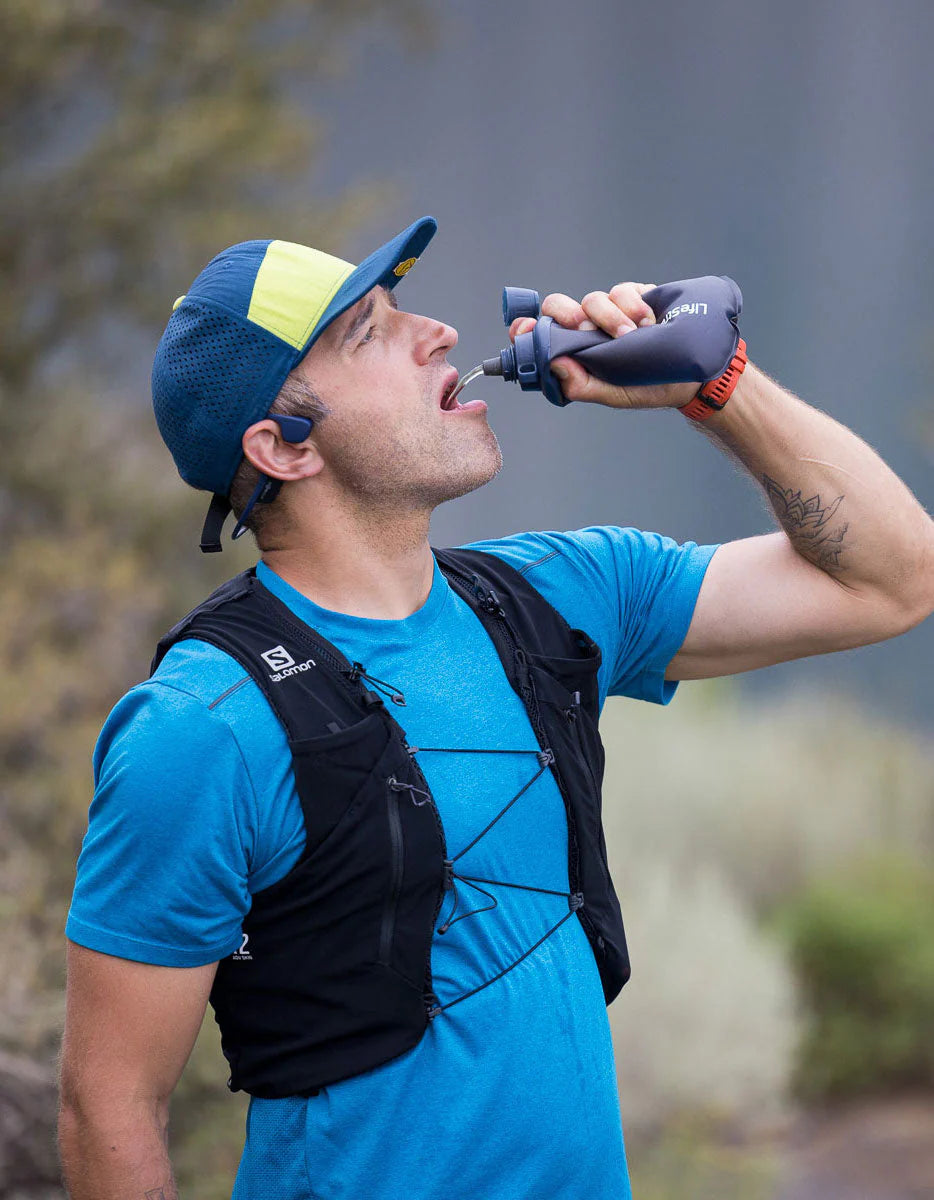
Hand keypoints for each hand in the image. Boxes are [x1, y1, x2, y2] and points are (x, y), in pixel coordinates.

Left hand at [509, 282, 697, 410]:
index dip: (527, 328)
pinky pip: (622, 291)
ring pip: (593, 299)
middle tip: (582, 327)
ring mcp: (610, 311)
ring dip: (610, 317)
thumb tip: (553, 364)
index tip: (524, 329)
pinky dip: (633, 306)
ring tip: (632, 336)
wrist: (691, 376)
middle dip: (566, 314)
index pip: (541, 334)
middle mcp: (587, 329)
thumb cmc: (647, 387)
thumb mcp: (612, 394)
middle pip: (558, 306)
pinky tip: (648, 323)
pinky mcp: (634, 297)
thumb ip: (580, 384)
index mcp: (574, 352)